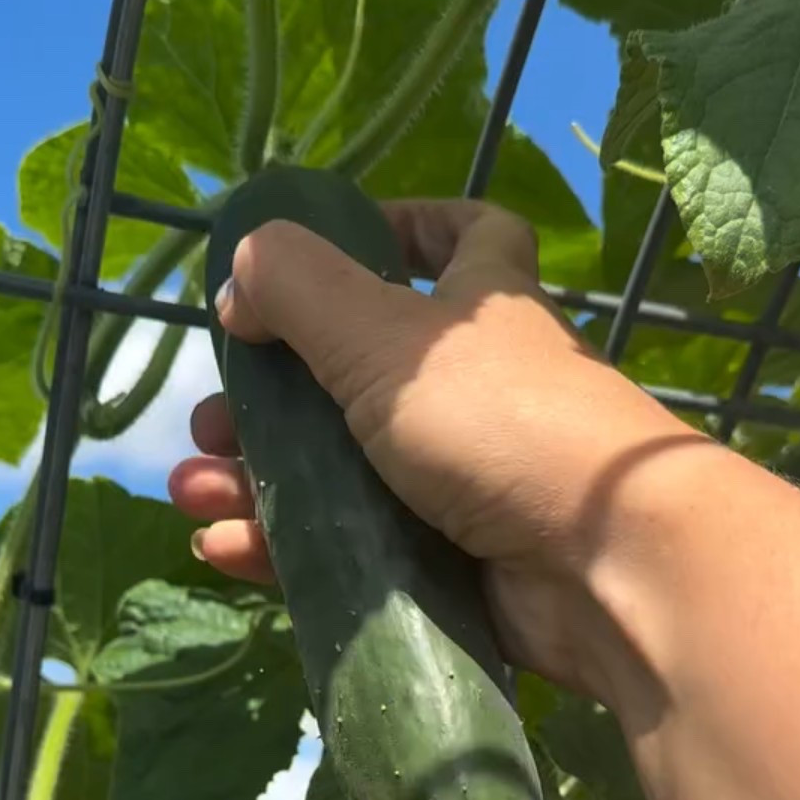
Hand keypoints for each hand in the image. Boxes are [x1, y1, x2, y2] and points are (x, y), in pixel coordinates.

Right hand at [169, 198, 694, 695]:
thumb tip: (241, 269)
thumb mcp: (382, 334)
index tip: (333, 245)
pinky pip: (351, 554)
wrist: (603, 565)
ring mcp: (465, 487)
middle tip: (213, 423)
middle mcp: (477, 394)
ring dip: (257, 479)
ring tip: (196, 492)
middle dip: (271, 399)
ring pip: (339, 476)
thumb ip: (301, 286)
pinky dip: (285, 549)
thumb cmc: (500, 421)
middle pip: (356, 380)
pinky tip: (225, 550)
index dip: (403, 228)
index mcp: (481, 313)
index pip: (464, 240)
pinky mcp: (451, 571)